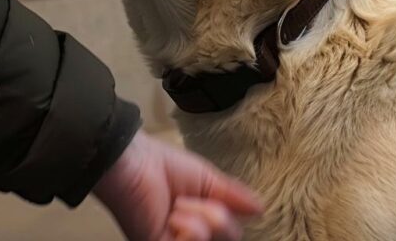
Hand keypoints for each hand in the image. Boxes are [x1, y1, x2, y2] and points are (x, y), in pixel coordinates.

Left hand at [93, 131, 262, 240]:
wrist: (134, 161)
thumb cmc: (164, 166)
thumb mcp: (207, 180)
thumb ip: (233, 196)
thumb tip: (261, 208)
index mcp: (200, 221)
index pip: (231, 233)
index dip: (231, 217)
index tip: (217, 200)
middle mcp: (189, 236)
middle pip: (229, 239)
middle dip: (219, 217)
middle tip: (195, 201)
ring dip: (202, 218)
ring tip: (179, 205)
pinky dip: (192, 227)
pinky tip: (173, 215)